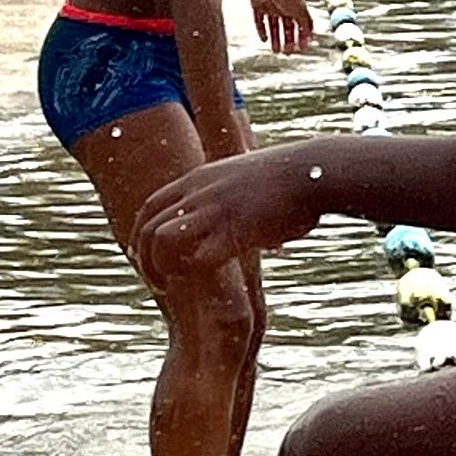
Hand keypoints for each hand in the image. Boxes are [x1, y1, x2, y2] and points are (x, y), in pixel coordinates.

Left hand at [142, 150, 330, 280]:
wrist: (314, 171)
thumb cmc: (294, 179)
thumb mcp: (253, 181)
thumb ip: (241, 201)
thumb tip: (260, 233)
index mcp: (199, 179)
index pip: (151, 206)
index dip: (141, 233)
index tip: (142, 254)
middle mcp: (199, 192)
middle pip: (148, 227)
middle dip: (144, 258)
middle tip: (156, 281)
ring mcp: (215, 210)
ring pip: (162, 240)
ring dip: (160, 266)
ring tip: (171, 284)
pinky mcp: (235, 231)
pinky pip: (198, 258)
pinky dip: (194, 272)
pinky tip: (205, 278)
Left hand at [248, 0, 317, 53]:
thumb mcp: (301, 11)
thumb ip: (307, 24)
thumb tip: (312, 38)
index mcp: (295, 8)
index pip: (300, 25)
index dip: (301, 37)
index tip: (300, 48)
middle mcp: (283, 8)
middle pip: (286, 28)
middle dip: (287, 41)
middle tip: (287, 53)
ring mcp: (270, 7)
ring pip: (273, 27)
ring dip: (275, 39)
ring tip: (276, 51)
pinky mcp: (257, 7)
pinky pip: (259, 22)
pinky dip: (262, 31)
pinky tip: (264, 40)